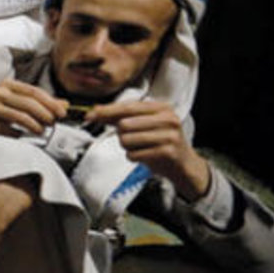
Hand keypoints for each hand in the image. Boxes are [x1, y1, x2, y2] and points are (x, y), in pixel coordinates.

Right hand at [0, 79, 68, 136]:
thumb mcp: (22, 105)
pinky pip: (6, 128)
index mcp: (8, 84)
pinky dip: (17, 133)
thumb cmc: (2, 114)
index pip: (33, 91)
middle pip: (28, 102)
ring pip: (18, 115)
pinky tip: (21, 136)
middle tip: (53, 123)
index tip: (62, 113)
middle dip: (44, 114)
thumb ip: (42, 104)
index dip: (50, 102)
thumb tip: (65, 105)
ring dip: (34, 125)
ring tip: (41, 131)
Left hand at [85, 100, 210, 199]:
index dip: (107, 111)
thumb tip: (95, 112)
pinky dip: (134, 157)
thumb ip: (120, 117)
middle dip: (121, 135)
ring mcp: (169, 135)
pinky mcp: (167, 151)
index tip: (90, 115)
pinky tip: (145, 156)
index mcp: (161, 108)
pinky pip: (134, 154)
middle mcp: (168, 118)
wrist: (183, 165)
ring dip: (127, 147)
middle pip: (124, 124)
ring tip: (141, 148)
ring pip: (126, 139)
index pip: (128, 107)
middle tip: (134, 140)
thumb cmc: (160, 144)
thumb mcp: (143, 126)